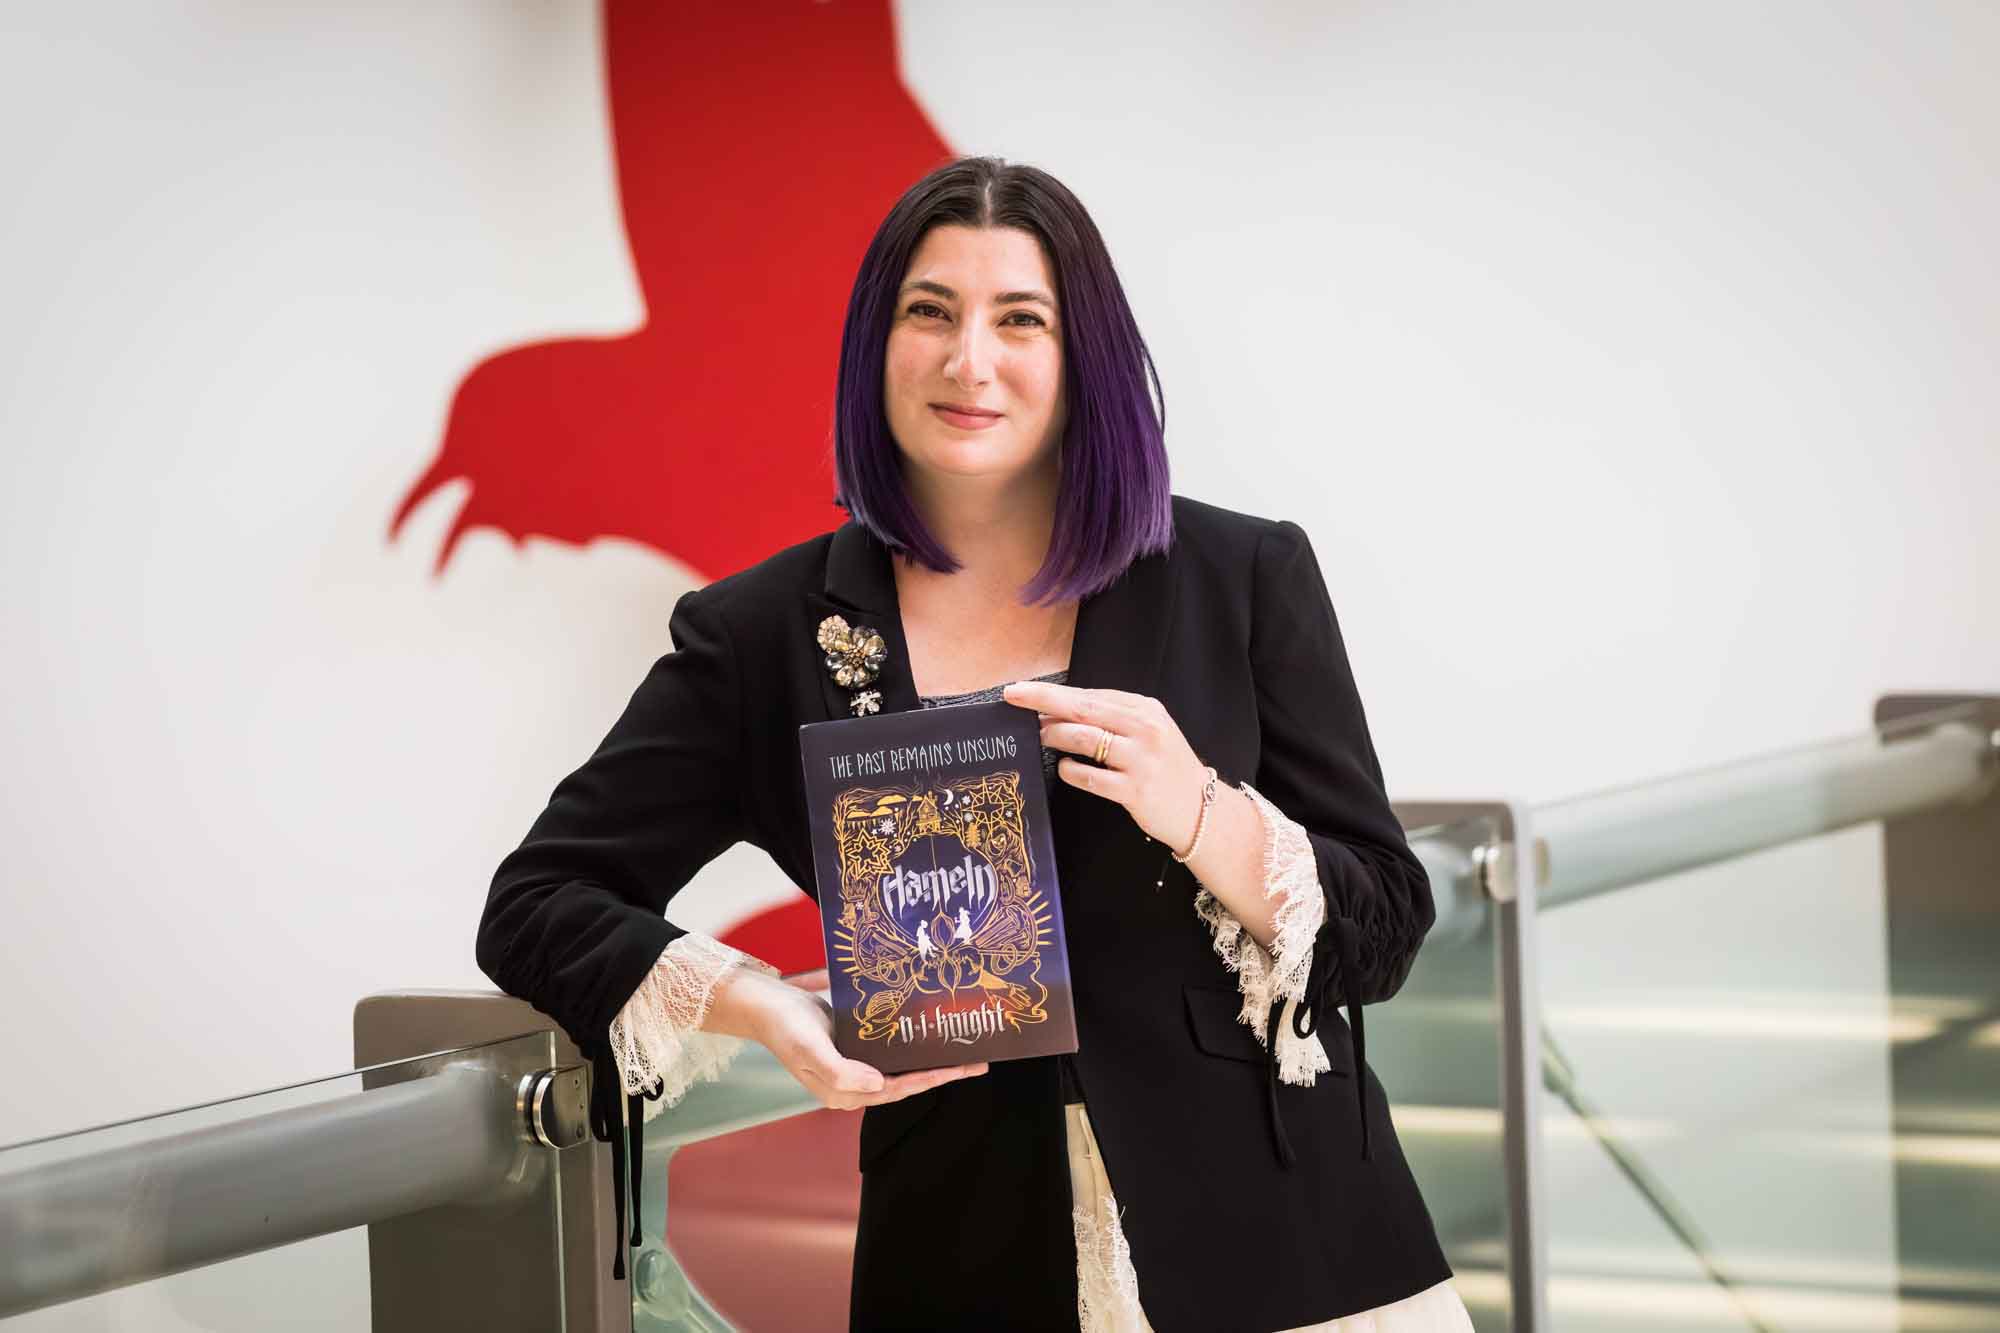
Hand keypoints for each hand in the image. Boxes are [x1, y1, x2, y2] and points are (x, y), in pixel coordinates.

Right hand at [738, 970, 987, 1110]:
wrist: (766, 1004)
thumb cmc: (786, 1026)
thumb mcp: (809, 1048)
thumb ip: (840, 1071)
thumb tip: (878, 1085)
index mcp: (842, 1093)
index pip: (897, 1090)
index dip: (931, 1080)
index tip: (963, 1069)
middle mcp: (852, 1085)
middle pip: (905, 1082)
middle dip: (941, 1072)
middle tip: (976, 1060)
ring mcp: (853, 1066)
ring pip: (900, 1067)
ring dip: (929, 1059)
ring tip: (961, 1048)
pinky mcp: (853, 1047)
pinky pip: (889, 1051)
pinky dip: (911, 1045)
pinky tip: (928, 1033)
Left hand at [1002, 679, 1210, 853]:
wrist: (1202, 810)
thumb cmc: (1167, 769)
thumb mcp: (1149, 733)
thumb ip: (1112, 720)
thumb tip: (1058, 712)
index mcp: (1146, 710)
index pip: (1092, 694)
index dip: (1054, 693)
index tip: (1024, 691)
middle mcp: (1144, 730)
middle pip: (1083, 708)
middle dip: (1043, 700)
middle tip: (1012, 696)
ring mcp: (1140, 760)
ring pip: (1083, 738)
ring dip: (1053, 735)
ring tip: (1038, 736)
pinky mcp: (1134, 790)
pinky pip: (1089, 777)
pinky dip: (1070, 771)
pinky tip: (1064, 768)